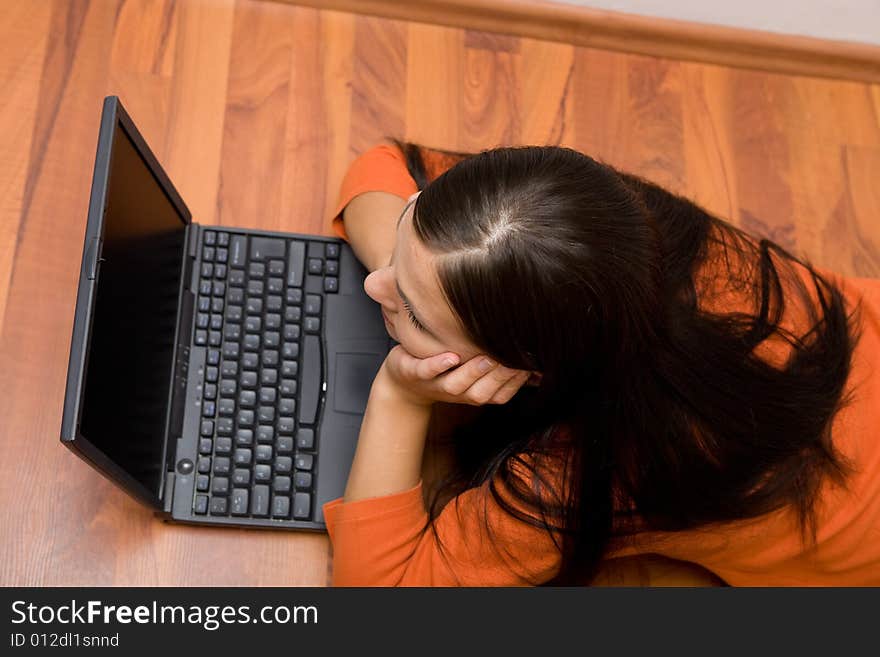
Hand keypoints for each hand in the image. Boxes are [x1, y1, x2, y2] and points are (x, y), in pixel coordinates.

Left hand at [375, 345, 531, 407]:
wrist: (404, 382)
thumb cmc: (447, 371)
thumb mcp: (476, 372)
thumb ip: (502, 367)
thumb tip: (539, 359)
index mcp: (475, 393)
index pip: (502, 393)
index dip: (517, 380)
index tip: (531, 361)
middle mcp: (458, 393)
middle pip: (483, 392)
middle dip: (499, 375)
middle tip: (514, 356)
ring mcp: (436, 384)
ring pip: (457, 385)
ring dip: (473, 372)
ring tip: (487, 357)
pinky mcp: (414, 372)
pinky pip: (427, 371)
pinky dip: (438, 365)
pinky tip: (451, 357)